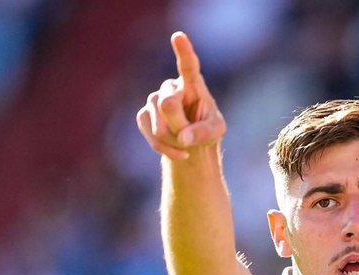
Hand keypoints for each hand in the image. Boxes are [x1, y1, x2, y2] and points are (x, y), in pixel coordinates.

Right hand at [136, 31, 225, 160]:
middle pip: (168, 104)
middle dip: (178, 125)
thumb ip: (202, 132)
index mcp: (193, 83)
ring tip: (186, 146)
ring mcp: (154, 99)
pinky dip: (164, 147)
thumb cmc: (207, 130)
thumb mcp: (214, 132)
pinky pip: (150, 133)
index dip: (183, 51)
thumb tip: (182, 138)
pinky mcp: (144, 115)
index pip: (188, 65)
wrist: (190, 143)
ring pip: (157, 122)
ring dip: (172, 139)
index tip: (178, 36)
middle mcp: (171, 87)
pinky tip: (179, 153)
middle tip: (189, 137)